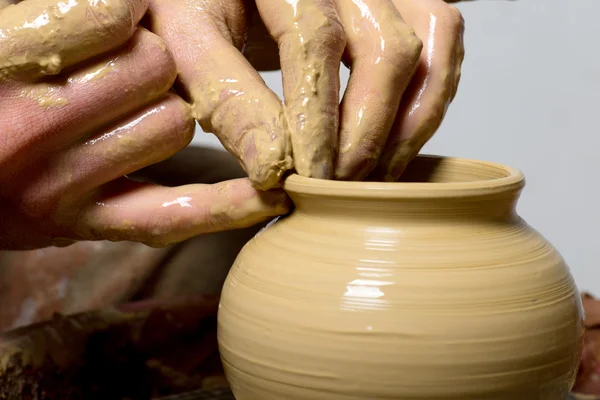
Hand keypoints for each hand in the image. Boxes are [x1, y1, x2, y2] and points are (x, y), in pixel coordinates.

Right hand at [0, 0, 287, 249]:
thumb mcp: (0, 34)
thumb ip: (56, 16)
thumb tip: (133, 7)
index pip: (109, 13)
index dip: (127, 7)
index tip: (128, 11)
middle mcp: (26, 128)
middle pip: (154, 68)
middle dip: (152, 59)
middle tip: (121, 67)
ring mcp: (57, 186)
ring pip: (173, 127)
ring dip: (164, 112)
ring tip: (120, 115)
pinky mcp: (86, 226)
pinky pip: (177, 214)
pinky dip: (229, 203)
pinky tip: (270, 194)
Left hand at [147, 0, 463, 184]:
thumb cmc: (202, 6)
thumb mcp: (189, 39)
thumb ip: (226, 96)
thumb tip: (269, 168)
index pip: (315, 42)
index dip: (317, 118)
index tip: (306, 175)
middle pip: (386, 49)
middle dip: (365, 131)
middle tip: (336, 184)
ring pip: (427, 51)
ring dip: (407, 126)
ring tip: (370, 178)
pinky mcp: (402, 3)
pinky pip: (441, 46)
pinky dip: (429, 102)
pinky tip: (395, 145)